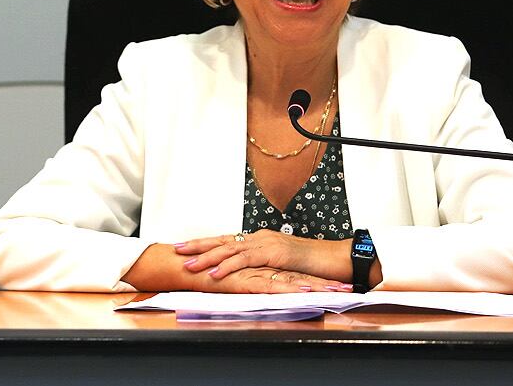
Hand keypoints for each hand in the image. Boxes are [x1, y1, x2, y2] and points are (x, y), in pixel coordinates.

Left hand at [174, 230, 352, 288]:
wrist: (337, 258)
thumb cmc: (313, 264)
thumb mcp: (282, 264)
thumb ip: (263, 265)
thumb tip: (247, 272)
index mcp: (260, 239)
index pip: (227, 240)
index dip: (205, 243)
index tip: (185, 246)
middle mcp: (259, 238)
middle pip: (222, 240)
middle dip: (197, 245)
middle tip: (175, 249)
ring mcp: (267, 244)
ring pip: (230, 249)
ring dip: (207, 257)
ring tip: (188, 264)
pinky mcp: (275, 254)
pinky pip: (247, 260)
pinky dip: (229, 266)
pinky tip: (215, 273)